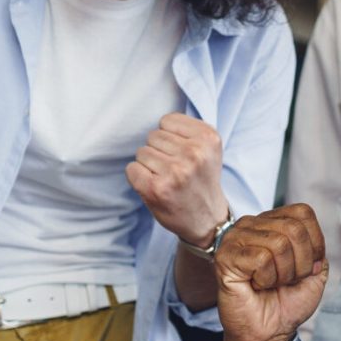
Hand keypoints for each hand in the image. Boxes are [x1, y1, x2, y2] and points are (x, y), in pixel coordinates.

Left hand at [126, 112, 227, 247]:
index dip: (171, 136)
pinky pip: (132, 168)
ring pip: (142, 151)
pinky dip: (138, 176)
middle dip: (159, 150)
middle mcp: (194, 154)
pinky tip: (155, 185)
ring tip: (167, 178)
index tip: (182, 152)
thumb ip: (188, 131)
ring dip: (149, 164)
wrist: (208, 220)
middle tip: (175, 169)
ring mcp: (175, 172)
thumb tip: (156, 122)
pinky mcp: (156, 189)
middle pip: (153, 135)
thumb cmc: (202, 181)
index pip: (167, 120)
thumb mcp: (208, 149)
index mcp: (208, 139)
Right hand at [216, 206, 328, 340]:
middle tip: (286, 280)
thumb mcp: (315, 271)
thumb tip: (310, 239)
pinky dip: (267, 279)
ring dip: (283, 274)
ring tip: (269, 283)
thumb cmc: (287, 301)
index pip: (303, 213)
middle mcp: (252, 224)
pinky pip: (261, 259)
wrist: (269, 332)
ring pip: (279, 244)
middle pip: (294, 229)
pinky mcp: (225, 257)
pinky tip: (256, 285)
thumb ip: (318, 247)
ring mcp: (236, 238)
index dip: (314, 243)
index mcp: (273, 221)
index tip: (305, 268)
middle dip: (300, 263)